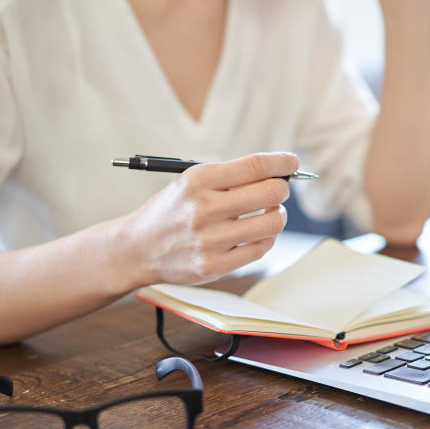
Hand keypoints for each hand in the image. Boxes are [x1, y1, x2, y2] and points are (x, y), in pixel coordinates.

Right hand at [123, 152, 298, 285]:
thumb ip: (231, 176)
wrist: (137, 248)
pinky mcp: (213, 266)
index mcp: (197, 179)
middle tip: (279, 190)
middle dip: (282, 189)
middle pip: (270, 192)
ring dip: (278, 215)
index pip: (255, 165)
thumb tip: (278, 172)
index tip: (292, 163)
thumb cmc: (173, 211)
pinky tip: (258, 233)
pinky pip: (260, 249)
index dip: (282, 162)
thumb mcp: (191, 182)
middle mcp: (203, 208)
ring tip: (269, 213)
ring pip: (272, 223)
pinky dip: (267, 238)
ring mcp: (209, 240)